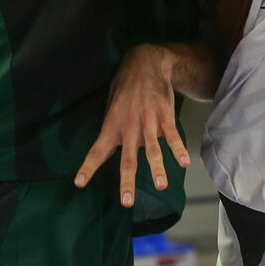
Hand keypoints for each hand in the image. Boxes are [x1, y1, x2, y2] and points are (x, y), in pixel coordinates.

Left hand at [74, 44, 186, 207]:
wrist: (146, 63)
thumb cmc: (125, 88)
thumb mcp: (111, 105)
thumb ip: (112, 128)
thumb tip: (114, 148)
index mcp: (111, 125)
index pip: (97, 151)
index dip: (88, 167)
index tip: (79, 183)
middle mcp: (128, 127)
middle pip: (127, 159)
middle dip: (127, 181)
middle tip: (127, 201)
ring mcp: (148, 122)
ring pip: (152, 150)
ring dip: (157, 169)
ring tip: (161, 185)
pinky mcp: (164, 115)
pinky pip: (172, 135)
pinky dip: (178, 149)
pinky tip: (184, 162)